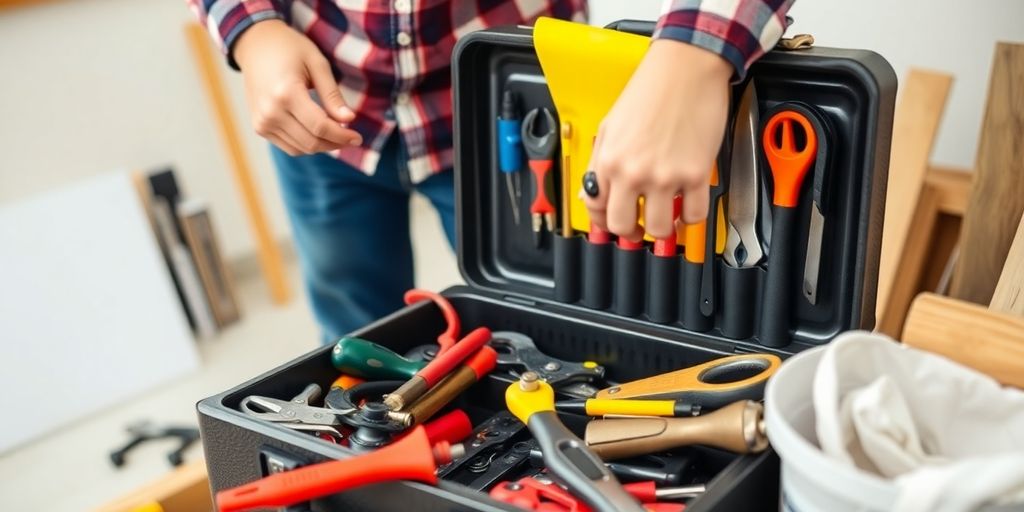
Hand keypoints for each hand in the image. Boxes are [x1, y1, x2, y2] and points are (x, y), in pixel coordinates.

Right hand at [234, 20, 361, 155]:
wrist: (256, 46)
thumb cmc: (290, 50)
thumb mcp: (317, 64)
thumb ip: (332, 95)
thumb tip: (349, 120)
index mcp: (286, 93)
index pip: (320, 126)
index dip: (342, 136)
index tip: (358, 138)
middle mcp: (270, 112)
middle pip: (311, 141)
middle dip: (335, 143)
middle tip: (351, 138)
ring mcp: (262, 122)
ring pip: (301, 149)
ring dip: (322, 146)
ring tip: (336, 134)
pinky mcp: (260, 127)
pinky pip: (289, 147)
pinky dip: (307, 144)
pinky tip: (318, 133)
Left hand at [585, 40, 731, 240]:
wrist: (686, 66)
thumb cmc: (651, 89)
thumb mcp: (611, 125)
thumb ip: (600, 161)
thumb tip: (593, 191)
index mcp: (608, 160)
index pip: (596, 209)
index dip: (604, 220)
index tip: (614, 220)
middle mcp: (633, 172)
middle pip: (624, 227)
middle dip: (632, 231)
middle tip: (640, 225)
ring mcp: (665, 176)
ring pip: (661, 229)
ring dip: (664, 228)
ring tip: (668, 214)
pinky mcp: (696, 173)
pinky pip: (695, 215)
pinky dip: (692, 217)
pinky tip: (689, 204)